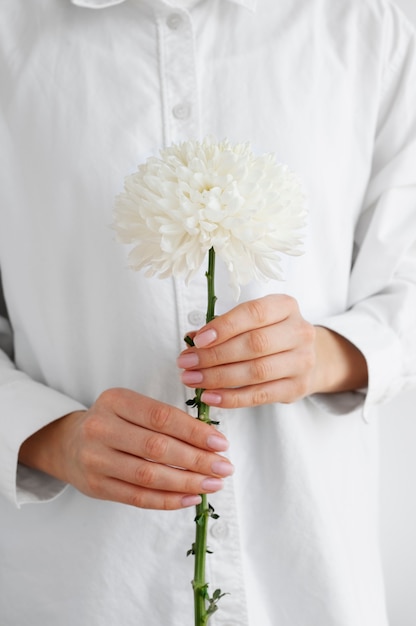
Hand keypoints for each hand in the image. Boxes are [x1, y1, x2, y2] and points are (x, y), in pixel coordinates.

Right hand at [19, 388, 232, 509]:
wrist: (70, 444)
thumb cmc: (114, 422)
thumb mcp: (133, 407)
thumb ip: (164, 419)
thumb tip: (211, 441)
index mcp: (115, 400)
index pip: (161, 417)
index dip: (194, 432)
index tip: (220, 443)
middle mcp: (101, 428)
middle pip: (156, 447)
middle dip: (196, 459)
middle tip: (224, 467)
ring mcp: (96, 459)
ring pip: (148, 475)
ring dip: (187, 482)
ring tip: (213, 484)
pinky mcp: (96, 486)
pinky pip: (138, 497)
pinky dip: (168, 500)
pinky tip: (191, 497)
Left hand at [177, 294, 367, 407]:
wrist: (309, 356)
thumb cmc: (270, 334)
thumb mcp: (252, 321)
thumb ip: (224, 327)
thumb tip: (191, 340)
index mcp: (286, 306)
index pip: (254, 314)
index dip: (224, 327)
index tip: (198, 340)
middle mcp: (299, 332)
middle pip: (254, 345)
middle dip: (215, 355)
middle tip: (186, 362)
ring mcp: (302, 361)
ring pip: (256, 372)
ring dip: (218, 378)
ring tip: (192, 379)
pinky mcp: (297, 388)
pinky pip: (260, 395)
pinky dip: (231, 398)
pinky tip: (209, 397)